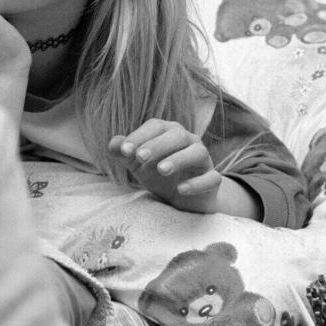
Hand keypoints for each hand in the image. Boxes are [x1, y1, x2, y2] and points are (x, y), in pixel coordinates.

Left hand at [109, 119, 226, 212]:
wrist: (183, 199)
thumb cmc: (159, 175)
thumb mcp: (138, 164)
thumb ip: (124, 154)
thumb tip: (112, 144)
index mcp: (169, 133)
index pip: (156, 126)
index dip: (140, 136)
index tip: (123, 150)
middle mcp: (189, 141)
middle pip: (177, 135)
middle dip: (157, 145)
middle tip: (139, 157)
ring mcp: (203, 160)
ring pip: (197, 152)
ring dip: (179, 159)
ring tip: (161, 170)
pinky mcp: (213, 180)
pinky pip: (212, 177)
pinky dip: (197, 183)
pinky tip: (181, 189)